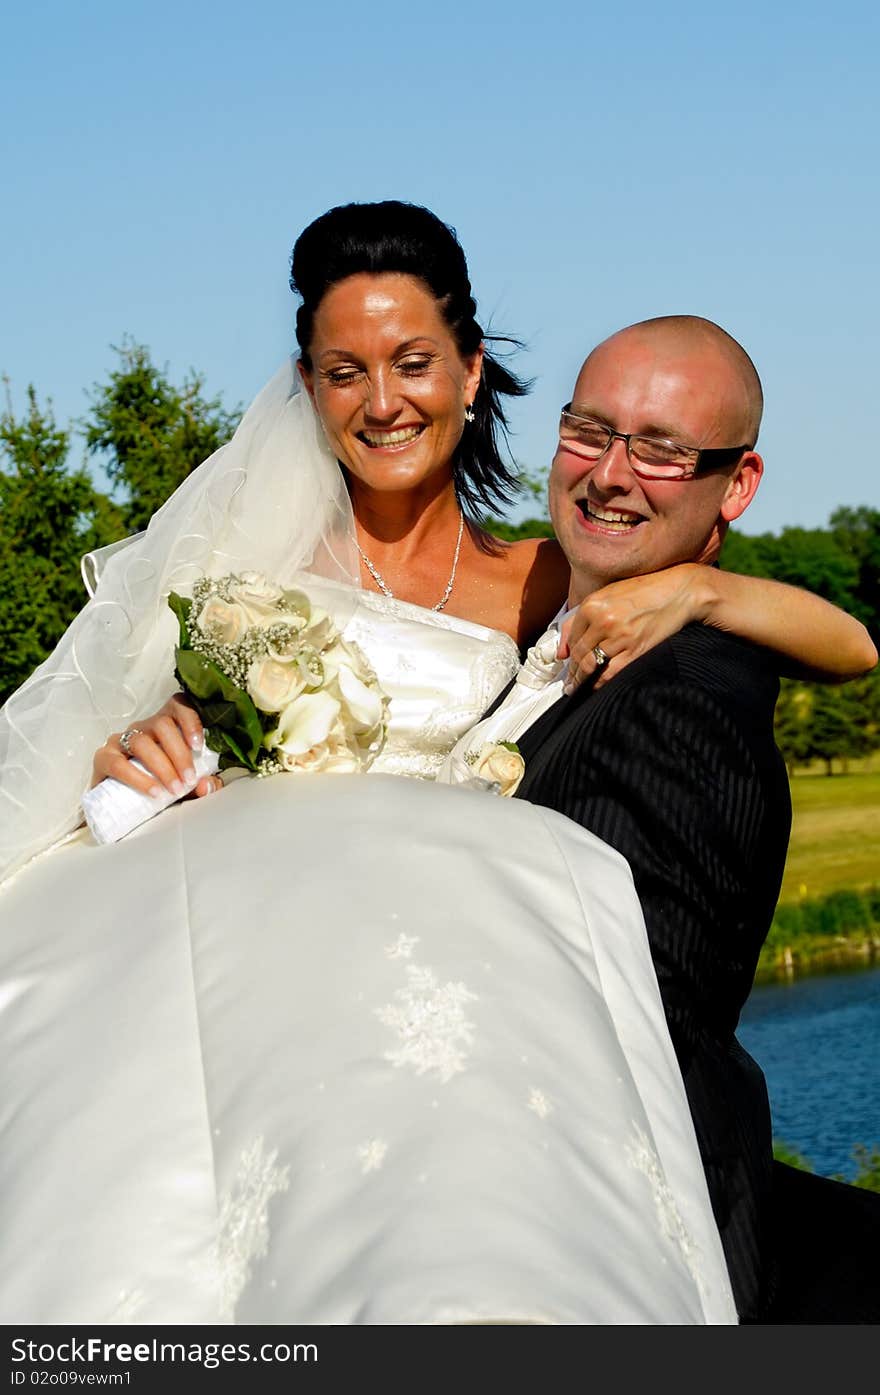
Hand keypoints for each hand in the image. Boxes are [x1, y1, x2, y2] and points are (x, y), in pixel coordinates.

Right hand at [90, 693, 222, 798]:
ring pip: (142, 742)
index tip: (199, 745)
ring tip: (174, 789)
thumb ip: (202, 785)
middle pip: (162, 725)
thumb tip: (206, 785)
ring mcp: (121, 740)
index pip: (178, 705)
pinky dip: (138, 778)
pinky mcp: (103, 758)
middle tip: (189, 780)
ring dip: (162, 767)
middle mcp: (143, 728)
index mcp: (165, 726)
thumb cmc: (160, 787)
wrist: (123, 805)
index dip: (190, 720)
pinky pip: (118, 763)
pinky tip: (153, 791)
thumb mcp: (187, 786)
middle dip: (179, 754)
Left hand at [557, 564, 708, 695]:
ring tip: (579, 687)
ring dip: (583, 680)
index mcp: (592, 605)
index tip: (568, 664)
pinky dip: (601, 683)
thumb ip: (581, 619)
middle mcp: (603, 621)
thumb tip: (562, 652)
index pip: (571, 637)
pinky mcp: (636, 650)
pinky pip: (610, 674)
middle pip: (579, 654)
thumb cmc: (644, 591)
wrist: (679, 591)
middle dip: (572, 672)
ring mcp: (619, 637)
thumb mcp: (608, 595)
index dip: (568, 654)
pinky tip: (597, 686)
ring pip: (591, 666)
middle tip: (569, 683)